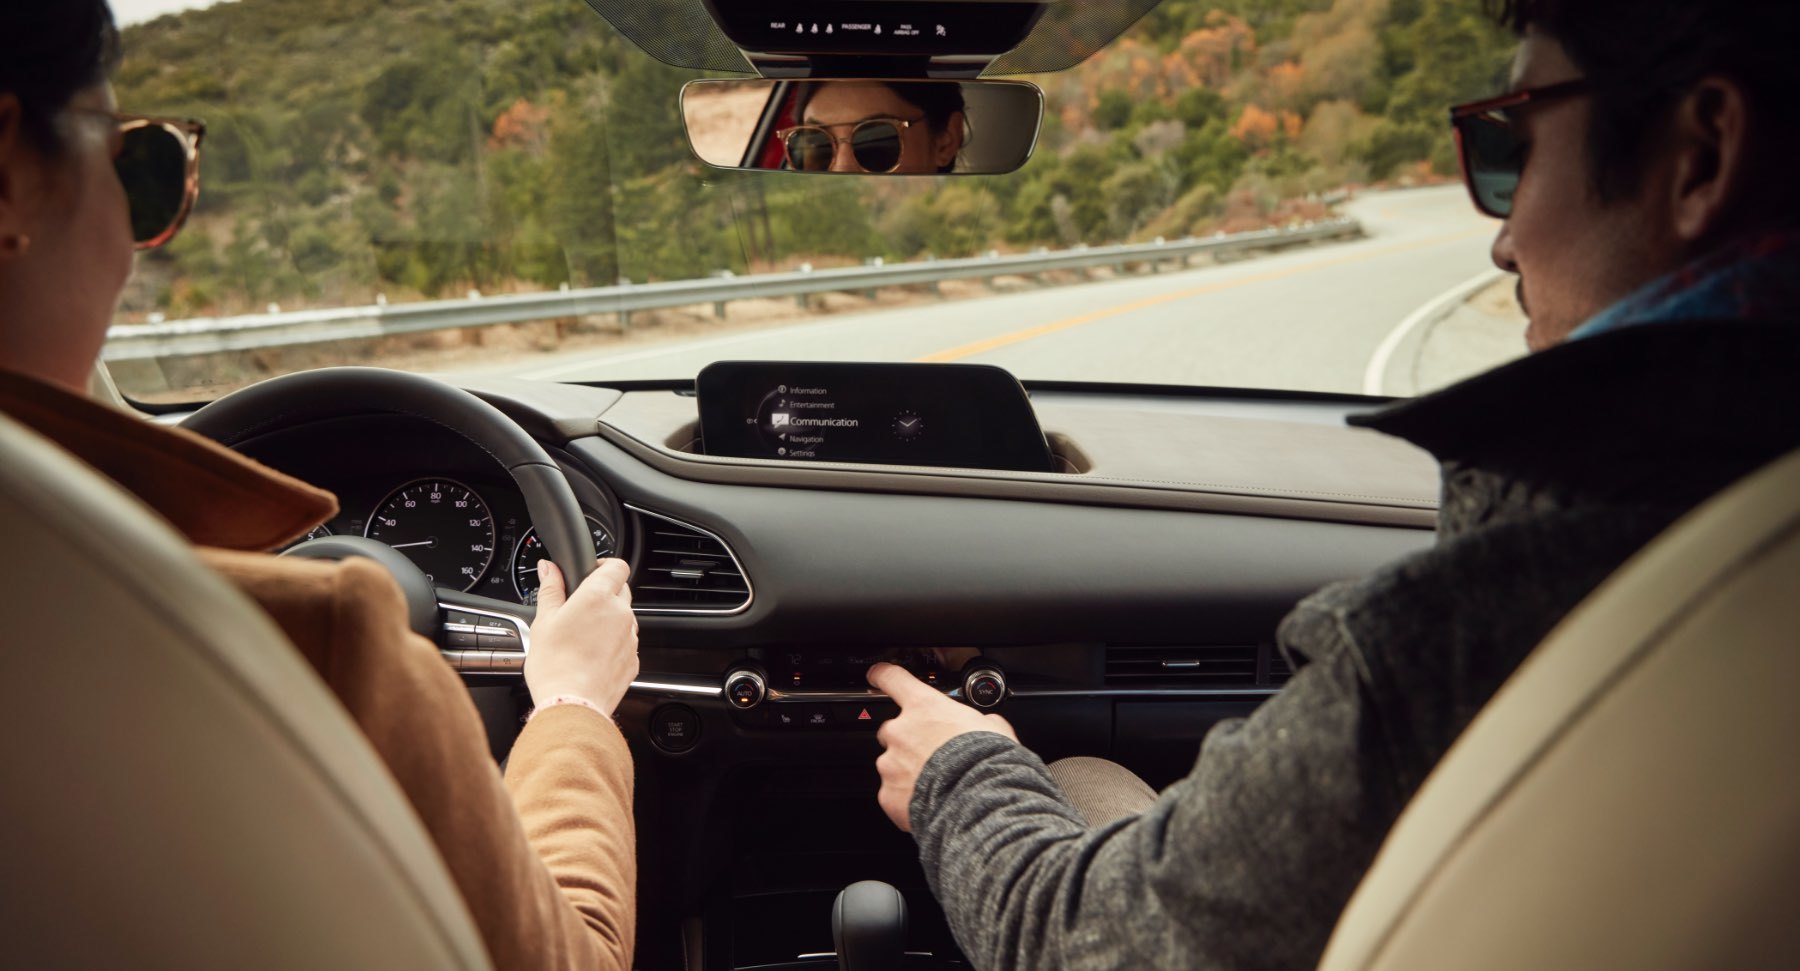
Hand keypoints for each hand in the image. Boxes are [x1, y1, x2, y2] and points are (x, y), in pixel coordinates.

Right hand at [525, 557, 638, 715]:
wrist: (571, 705)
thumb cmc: (555, 665)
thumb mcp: (544, 621)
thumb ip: (551, 589)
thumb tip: (549, 568)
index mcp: (598, 597)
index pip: (617, 566)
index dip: (604, 565)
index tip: (591, 572)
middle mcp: (621, 614)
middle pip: (621, 590)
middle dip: (603, 594)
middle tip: (579, 608)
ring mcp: (630, 638)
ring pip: (624, 618)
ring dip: (609, 620)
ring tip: (582, 637)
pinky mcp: (633, 659)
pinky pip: (626, 642)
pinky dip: (613, 643)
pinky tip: (591, 655)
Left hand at [869, 662, 1017, 831]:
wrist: (979, 803)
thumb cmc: (987, 762)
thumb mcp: (993, 728)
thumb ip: (979, 721)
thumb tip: (986, 724)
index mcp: (924, 707)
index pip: (893, 679)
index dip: (883, 675)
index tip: (876, 674)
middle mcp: (900, 731)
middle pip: (893, 729)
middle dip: (909, 741)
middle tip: (934, 755)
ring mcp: (890, 764)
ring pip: (893, 764)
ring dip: (909, 772)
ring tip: (938, 785)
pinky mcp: (888, 795)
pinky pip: (893, 795)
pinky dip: (907, 799)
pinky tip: (931, 803)